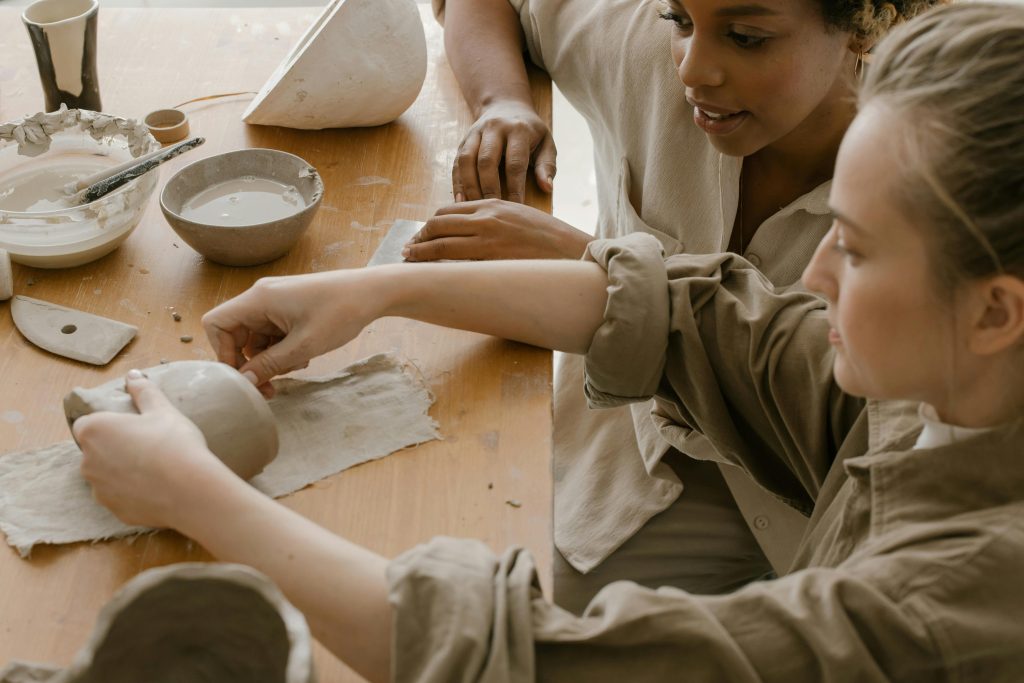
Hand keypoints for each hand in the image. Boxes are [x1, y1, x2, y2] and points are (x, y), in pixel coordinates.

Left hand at [75, 371, 236, 528]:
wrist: (190, 490)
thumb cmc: (174, 442)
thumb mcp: (163, 410)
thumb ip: (143, 391)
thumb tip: (133, 375)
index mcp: (94, 431)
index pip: (86, 424)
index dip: (106, 424)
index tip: (129, 427)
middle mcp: (87, 461)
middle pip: (94, 451)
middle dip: (112, 448)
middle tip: (145, 445)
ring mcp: (99, 489)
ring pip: (105, 476)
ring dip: (120, 471)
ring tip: (153, 468)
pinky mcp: (114, 510)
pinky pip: (119, 497)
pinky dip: (132, 493)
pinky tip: (156, 488)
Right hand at [202, 271, 379, 394]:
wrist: (372, 293)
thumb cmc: (341, 312)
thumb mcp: (304, 345)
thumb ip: (271, 364)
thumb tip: (245, 381)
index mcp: (259, 299)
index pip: (215, 323)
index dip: (222, 352)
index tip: (244, 375)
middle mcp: (262, 297)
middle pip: (235, 334)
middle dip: (250, 362)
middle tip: (270, 387)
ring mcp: (275, 303)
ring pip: (256, 339)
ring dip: (270, 359)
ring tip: (298, 365)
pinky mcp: (288, 309)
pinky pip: (272, 335)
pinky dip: (282, 350)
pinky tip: (304, 356)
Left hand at [404, 199, 592, 260]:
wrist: (571, 250)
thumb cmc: (549, 237)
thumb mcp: (520, 215)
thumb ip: (495, 219)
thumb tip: (473, 231)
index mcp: (493, 204)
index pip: (449, 210)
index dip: (431, 224)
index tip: (423, 234)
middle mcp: (486, 218)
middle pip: (439, 224)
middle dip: (420, 237)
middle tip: (410, 249)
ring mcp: (488, 239)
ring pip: (442, 244)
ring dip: (421, 253)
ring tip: (410, 260)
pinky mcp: (492, 260)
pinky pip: (457, 263)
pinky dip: (439, 268)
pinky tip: (432, 274)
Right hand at [454, 100, 555, 202]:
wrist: (505, 105)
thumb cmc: (530, 132)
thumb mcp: (546, 143)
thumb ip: (547, 165)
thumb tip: (547, 188)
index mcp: (518, 130)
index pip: (515, 162)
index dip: (515, 187)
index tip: (516, 208)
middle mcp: (494, 128)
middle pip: (487, 161)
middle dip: (488, 188)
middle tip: (492, 211)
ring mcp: (476, 133)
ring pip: (467, 160)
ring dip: (469, 186)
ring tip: (474, 208)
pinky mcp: (463, 140)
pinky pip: (456, 163)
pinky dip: (457, 182)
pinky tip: (460, 200)